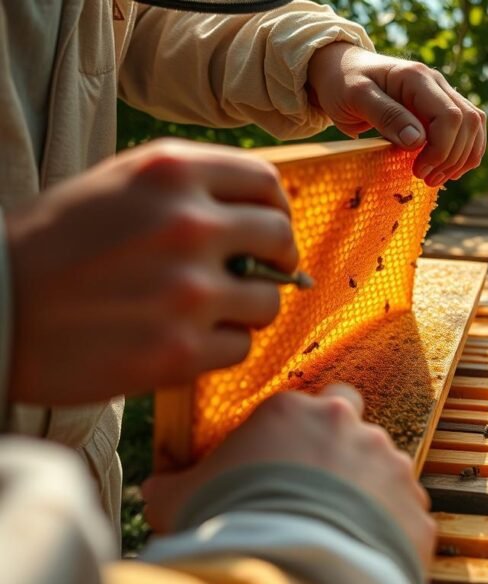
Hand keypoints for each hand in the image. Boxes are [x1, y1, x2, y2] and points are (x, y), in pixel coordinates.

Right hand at [4, 139, 296, 404]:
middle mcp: (188, 225)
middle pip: (280, 237)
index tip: (267, 227)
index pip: (265, 183)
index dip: (274, 208)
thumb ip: (190, 187)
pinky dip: (221, 346)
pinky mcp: (179, 351)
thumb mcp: (117, 185)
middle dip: (275, 257)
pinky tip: (184, 339)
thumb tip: (262, 211)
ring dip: (247, 307)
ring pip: (268, 300)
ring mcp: (187, 291)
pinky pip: (241, 347)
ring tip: (208, 310)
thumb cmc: (52, 245)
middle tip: (256, 272)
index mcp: (171, 172)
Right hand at [143, 385, 435, 566]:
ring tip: (336, 528)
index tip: (279, 463)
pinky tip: (359, 549)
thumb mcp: (182, 499)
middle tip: (317, 484)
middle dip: (339, 442)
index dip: (291, 434)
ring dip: (364, 489)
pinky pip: (404, 512)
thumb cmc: (230, 525)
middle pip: (351, 418)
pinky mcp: (414, 508)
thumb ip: (173, 483)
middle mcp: (349, 426)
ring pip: (382, 466)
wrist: (288, 569)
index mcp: (293, 411)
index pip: (301, 403)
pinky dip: (388, 527)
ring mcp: (389, 465)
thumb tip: (155, 487)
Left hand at [308, 42, 485, 186]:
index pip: (449, 116)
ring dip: (461, 157)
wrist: (340, 71)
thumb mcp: (356, 98)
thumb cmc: (343, 82)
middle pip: (467, 122)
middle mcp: (436, 83)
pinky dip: (464, 152)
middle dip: (451, 157)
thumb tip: (418, 141)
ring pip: (474, 126)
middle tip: (425, 179)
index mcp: (417, 78)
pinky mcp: (441, 108)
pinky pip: (469, 129)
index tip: (418, 170)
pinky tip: (448, 170)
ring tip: (436, 179)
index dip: (440, 149)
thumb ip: (386, 116)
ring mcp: (441, 94)